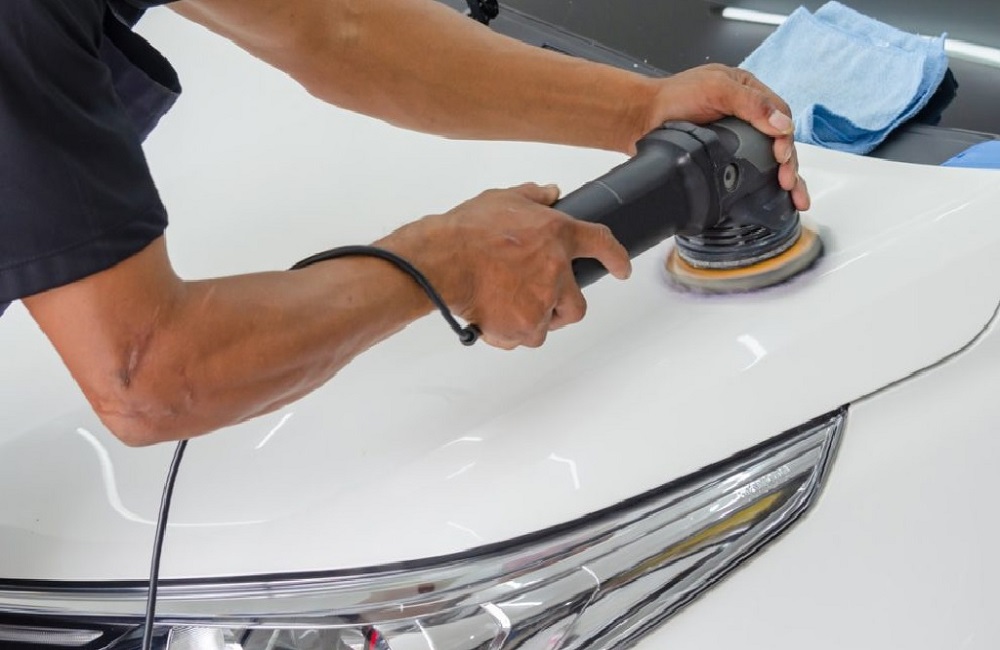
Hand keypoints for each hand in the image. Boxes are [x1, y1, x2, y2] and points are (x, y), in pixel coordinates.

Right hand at [379, 183, 630, 349]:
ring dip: (533, 320)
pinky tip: (492, 317)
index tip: (621, 269)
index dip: (616, 258)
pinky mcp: (524, 327)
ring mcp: (543, 302)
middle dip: (562, 307)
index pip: (601, 244)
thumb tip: (550, 193)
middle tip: (539, 301)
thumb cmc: (466, 231)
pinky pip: (524, 338)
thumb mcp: (503, 199)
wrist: (441, 262)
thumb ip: (534, 197)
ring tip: (505, 306)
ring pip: (549, 324)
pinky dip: (510, 333)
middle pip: (578, 305)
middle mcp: (557, 271)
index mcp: (557, 234)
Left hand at [641, 64, 809, 211]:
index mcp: (749, 91)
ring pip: (767, 157)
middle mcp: (746, 113)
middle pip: (778, 140)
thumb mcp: (716, 90)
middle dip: (789, 164)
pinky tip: (770, 195)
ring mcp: (735, 135)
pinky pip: (748, 167)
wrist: (642, 117)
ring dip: (783, 177)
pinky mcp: (723, 153)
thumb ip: (750, 104)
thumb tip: (782, 124)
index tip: (781, 157)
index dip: (784, 138)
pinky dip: (762, 181)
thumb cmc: (673, 97)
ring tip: (793, 198)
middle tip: (789, 184)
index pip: (780, 115)